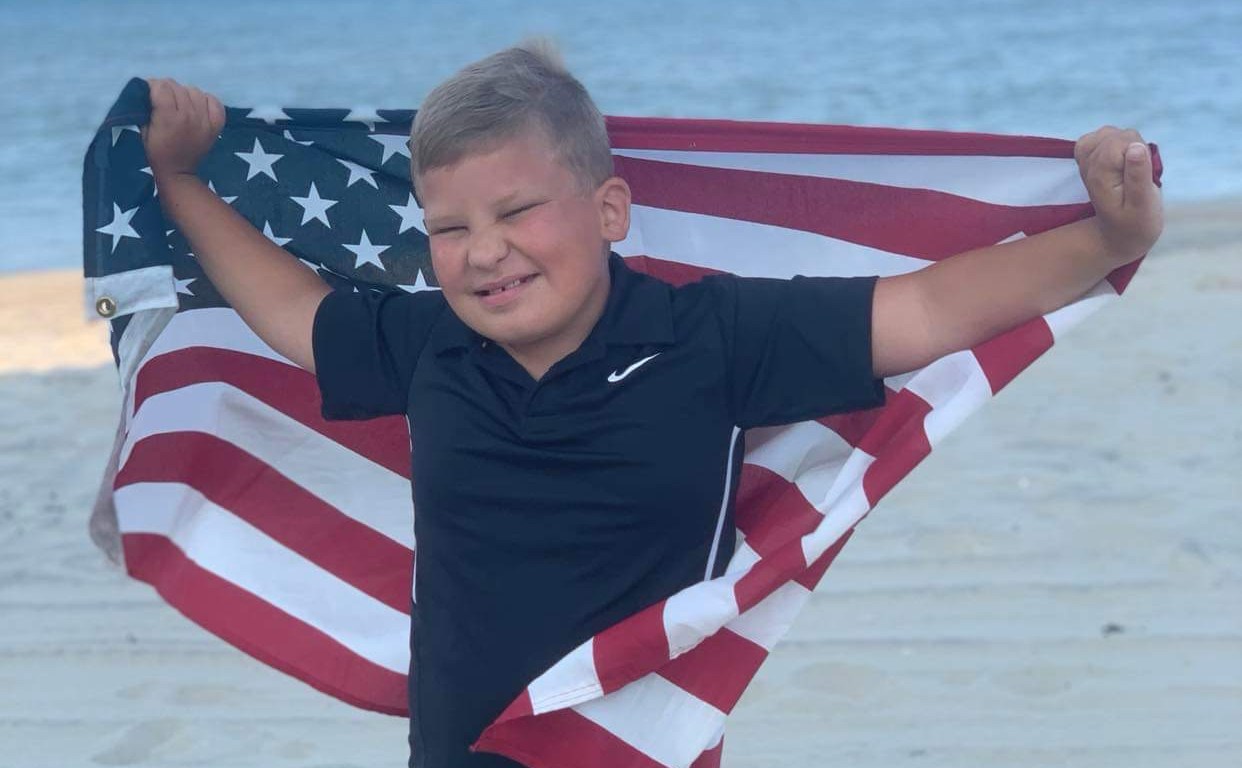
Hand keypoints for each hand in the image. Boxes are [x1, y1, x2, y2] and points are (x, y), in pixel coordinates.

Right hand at [141, 78, 225, 179]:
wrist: (179, 172)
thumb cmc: (157, 151)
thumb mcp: (144, 129)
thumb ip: (146, 108)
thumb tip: (147, 91)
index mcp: (169, 117)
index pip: (162, 86)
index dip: (153, 86)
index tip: (150, 92)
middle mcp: (189, 115)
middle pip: (177, 87)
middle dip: (167, 89)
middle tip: (164, 99)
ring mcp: (205, 120)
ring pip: (195, 91)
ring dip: (185, 94)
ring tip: (180, 104)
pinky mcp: (216, 125)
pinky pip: (214, 101)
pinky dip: (205, 100)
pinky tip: (198, 107)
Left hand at [1074, 126, 1163, 264]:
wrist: (1119, 235)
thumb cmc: (1135, 223)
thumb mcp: (1142, 204)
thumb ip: (1139, 175)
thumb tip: (1136, 146)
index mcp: (1099, 175)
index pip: (1120, 141)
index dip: (1139, 151)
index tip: (1142, 173)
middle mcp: (1088, 164)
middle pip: (1117, 135)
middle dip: (1135, 149)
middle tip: (1137, 177)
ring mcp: (1086, 160)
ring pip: (1113, 133)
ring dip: (1128, 148)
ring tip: (1131, 173)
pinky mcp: (1091, 158)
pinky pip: (1107, 136)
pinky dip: (1121, 145)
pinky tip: (1124, 164)